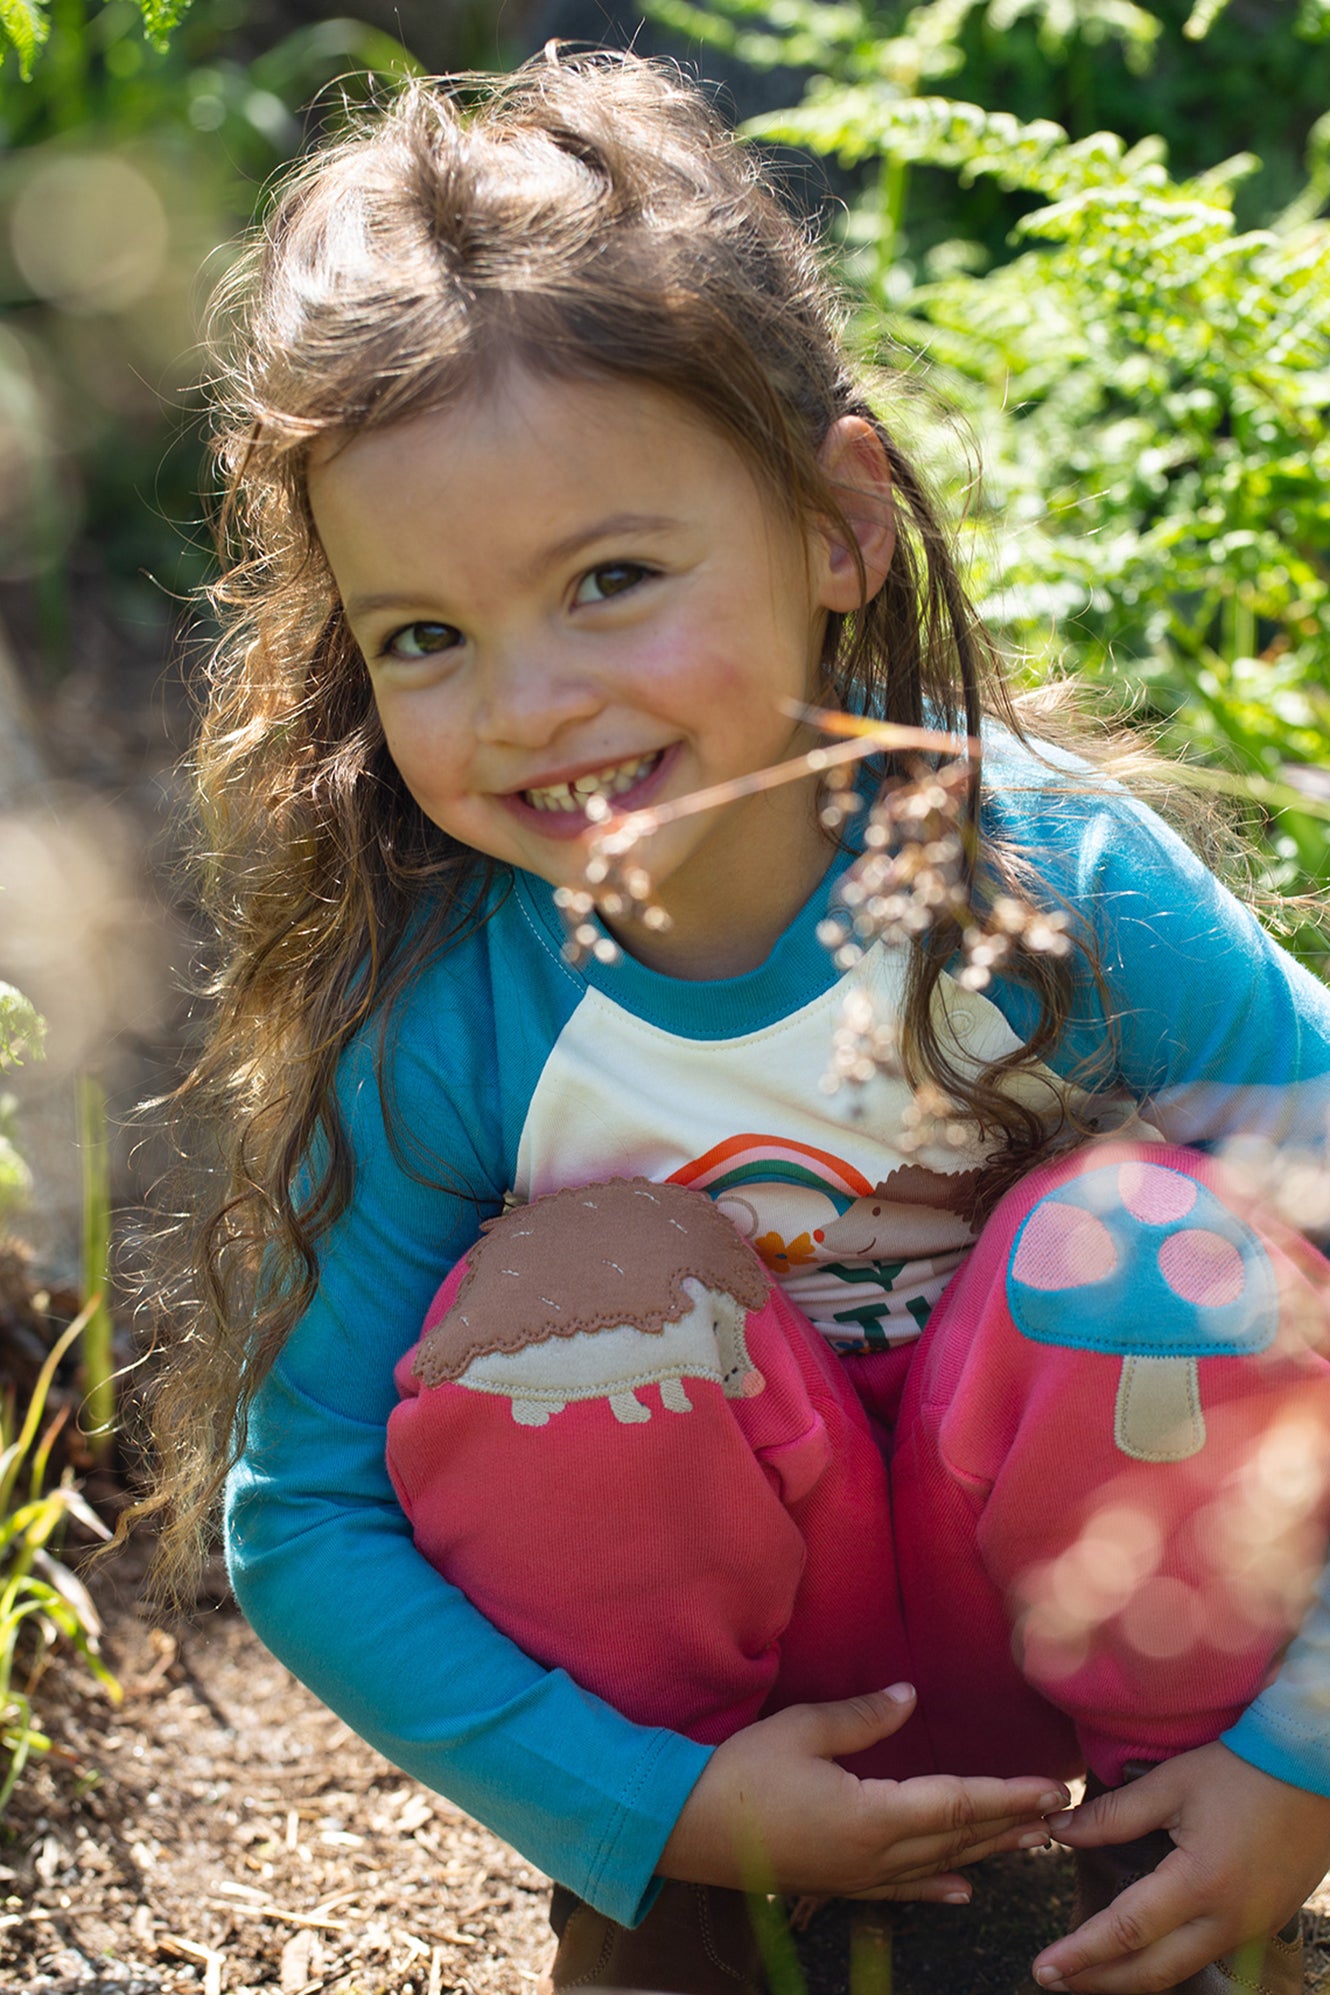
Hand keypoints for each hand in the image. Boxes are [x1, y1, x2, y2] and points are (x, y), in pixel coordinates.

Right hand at [658, 1683, 1069, 1903]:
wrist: (685, 1828)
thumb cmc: (740, 1772)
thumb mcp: (801, 1730)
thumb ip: (861, 1717)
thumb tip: (909, 1696)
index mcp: (871, 1816)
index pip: (957, 1806)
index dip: (1007, 1797)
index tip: (1049, 1789)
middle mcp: (874, 1856)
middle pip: (959, 1841)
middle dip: (1011, 1824)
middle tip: (1060, 1813)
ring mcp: (857, 1876)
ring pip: (938, 1867)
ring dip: (987, 1853)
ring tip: (1031, 1842)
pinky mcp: (839, 1883)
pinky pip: (901, 1891)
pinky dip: (937, 1890)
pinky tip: (963, 1894)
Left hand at [1032, 1743, 1329, 1991]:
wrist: (1311, 1774)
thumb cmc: (1241, 1772)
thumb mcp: (1171, 1784)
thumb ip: (1112, 1815)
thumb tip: (1058, 1830)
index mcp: (1200, 1883)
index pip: (1127, 1931)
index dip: (1082, 1953)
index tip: (1044, 1968)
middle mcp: (1226, 1920)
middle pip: (1153, 1971)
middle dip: (1100, 1981)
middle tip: (1053, 1980)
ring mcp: (1249, 1930)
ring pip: (1180, 1970)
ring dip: (1131, 1978)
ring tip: (1088, 1974)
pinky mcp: (1260, 1925)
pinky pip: (1204, 1957)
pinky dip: (1165, 1963)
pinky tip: (1141, 1955)